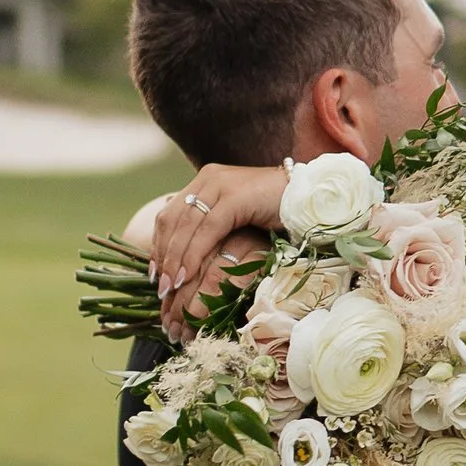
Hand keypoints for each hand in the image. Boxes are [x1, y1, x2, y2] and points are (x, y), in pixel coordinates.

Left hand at [151, 162, 286, 329]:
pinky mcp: (235, 197)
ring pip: (185, 226)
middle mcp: (209, 178)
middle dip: (162, 256)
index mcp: (206, 180)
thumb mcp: (237, 219)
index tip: (155, 273)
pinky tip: (187, 276)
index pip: (170, 213)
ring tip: (170, 287)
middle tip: (160, 287)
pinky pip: (206, 230)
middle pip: (172, 220)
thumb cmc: (277, 213)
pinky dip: (193, 254)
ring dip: (174, 259)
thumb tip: (188, 257)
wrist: (309, 196)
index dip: (159, 244)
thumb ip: (213, 228)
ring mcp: (221, 184)